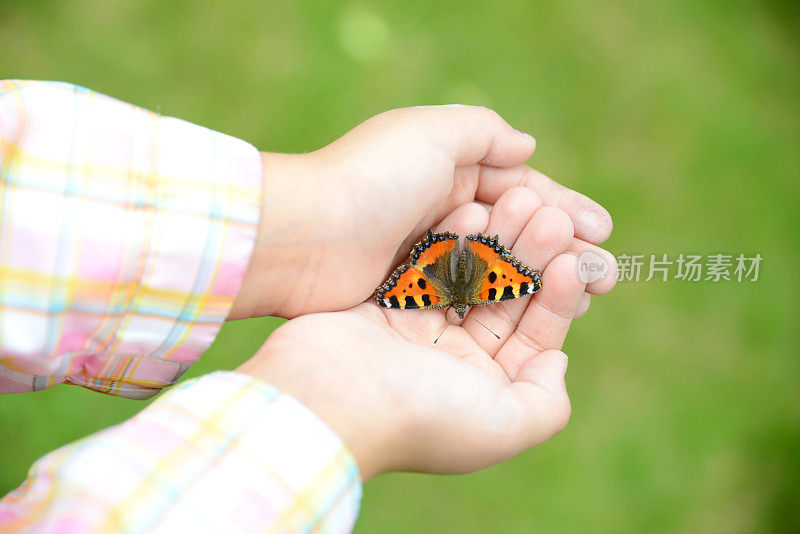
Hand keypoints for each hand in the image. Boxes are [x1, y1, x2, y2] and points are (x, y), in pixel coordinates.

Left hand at [228, 105, 614, 318]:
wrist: (303, 239)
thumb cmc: (369, 180)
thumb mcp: (430, 134)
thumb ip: (484, 134)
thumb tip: (528, 149)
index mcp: (445, 170)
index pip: (519, 188)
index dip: (564, 208)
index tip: (601, 231)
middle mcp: (438, 214)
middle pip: (515, 234)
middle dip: (563, 251)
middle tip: (607, 275)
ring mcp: (424, 258)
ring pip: (498, 269)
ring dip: (543, 281)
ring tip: (584, 296)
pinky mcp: (409, 297)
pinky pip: (470, 299)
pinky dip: (504, 304)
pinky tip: (535, 316)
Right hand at [237, 191, 607, 478]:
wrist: (326, 397)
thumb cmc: (420, 416)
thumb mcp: (503, 427)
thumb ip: (546, 403)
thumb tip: (557, 361)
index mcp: (482, 388)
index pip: (533, 336)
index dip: (559, 299)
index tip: (575, 263)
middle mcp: (452, 359)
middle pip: (503, 299)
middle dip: (531, 258)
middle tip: (551, 217)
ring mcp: (417, 329)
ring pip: (469, 275)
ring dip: (497, 240)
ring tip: (522, 201)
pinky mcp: (385, 302)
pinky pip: (427, 263)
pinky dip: (451, 238)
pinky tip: (474, 207)